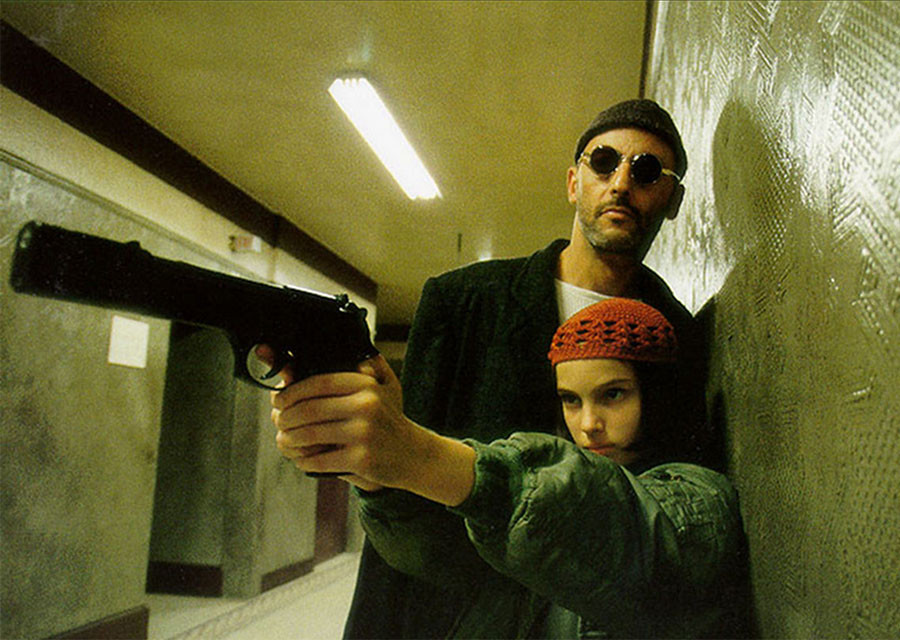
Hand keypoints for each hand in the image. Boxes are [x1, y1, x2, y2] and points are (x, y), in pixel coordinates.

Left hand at [270, 355, 415, 487]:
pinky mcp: (361, 459)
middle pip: (309, 409)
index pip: (318, 382)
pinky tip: (303, 459)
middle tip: (279, 421)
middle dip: (285, 417)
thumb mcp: (384, 386)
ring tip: (285, 440)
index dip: (292, 391)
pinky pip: (320, 460)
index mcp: (366, 385)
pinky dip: (305, 461)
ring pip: (310, 434)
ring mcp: (364, 433)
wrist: (414, 455)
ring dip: (290, 439)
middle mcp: (366, 406)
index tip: (278, 399)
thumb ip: (363, 366)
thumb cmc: (389, 420)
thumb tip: (335, 351)